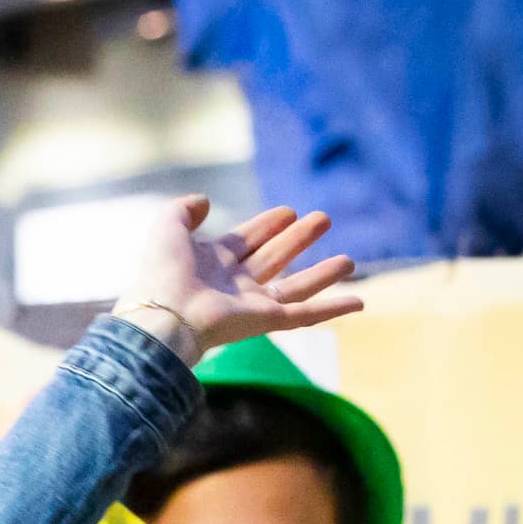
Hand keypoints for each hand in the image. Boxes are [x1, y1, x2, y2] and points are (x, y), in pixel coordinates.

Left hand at [111, 196, 362, 367]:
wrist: (164, 316)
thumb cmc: (162, 274)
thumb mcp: (168, 229)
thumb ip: (183, 210)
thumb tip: (205, 202)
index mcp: (210, 262)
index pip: (246, 240)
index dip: (266, 225)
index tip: (287, 211)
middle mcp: (233, 283)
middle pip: (274, 258)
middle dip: (298, 239)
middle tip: (323, 219)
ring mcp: (251, 304)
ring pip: (295, 288)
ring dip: (323, 274)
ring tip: (351, 261)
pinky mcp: (265, 322)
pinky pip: (305, 316)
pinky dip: (333, 309)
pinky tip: (360, 302)